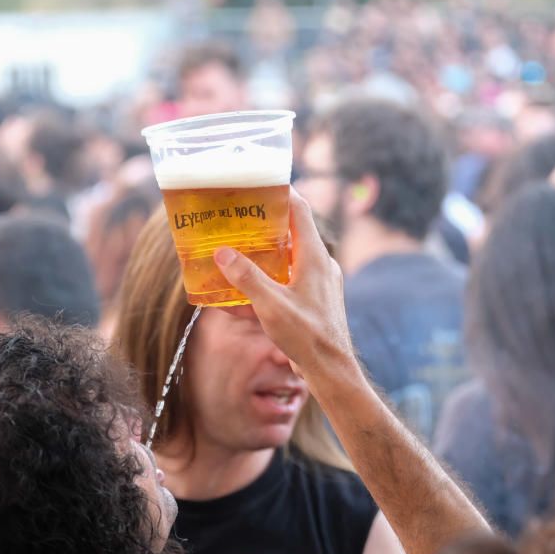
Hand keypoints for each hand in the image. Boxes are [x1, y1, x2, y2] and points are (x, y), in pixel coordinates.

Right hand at [213, 189, 355, 377]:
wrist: (332, 369)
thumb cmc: (307, 336)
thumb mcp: (271, 305)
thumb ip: (247, 277)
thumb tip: (223, 252)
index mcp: (314, 256)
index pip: (299, 210)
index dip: (280, 193)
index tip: (258, 184)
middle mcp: (320, 264)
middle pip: (293, 231)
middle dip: (265, 224)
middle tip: (238, 218)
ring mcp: (320, 281)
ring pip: (290, 256)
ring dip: (266, 252)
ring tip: (237, 250)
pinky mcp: (316, 298)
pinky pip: (291, 278)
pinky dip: (270, 277)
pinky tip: (246, 290)